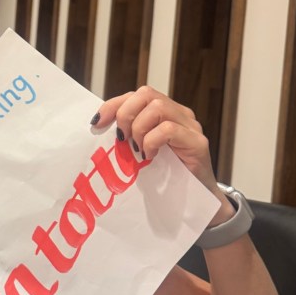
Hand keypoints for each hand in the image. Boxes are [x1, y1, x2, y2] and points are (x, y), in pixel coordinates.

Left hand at [93, 86, 218, 192]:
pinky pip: (168, 130)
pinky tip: (149, 157)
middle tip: (121, 139)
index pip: (135, 95)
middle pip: (146, 93)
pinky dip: (152, 142)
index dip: (113, 105)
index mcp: (163, 113)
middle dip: (125, 114)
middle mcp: (179, 113)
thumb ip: (127, 137)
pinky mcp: (198, 142)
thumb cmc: (163, 177)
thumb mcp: (139, 152)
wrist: (194, 201)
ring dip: (139, 129)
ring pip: (158, 107)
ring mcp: (190, 126)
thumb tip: (98, 127)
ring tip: (138, 151)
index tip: (97, 123)